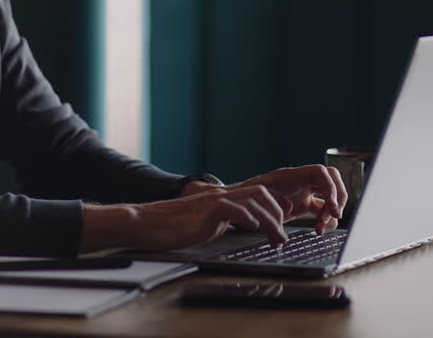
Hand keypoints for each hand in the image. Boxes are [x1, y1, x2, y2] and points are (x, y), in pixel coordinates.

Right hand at [80, 184, 289, 252]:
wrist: (146, 224)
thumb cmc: (172, 228)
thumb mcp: (205, 224)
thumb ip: (222, 222)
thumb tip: (240, 229)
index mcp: (221, 198)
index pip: (256, 193)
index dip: (275, 204)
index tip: (286, 220)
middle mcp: (220, 196)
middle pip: (260, 194)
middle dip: (277, 213)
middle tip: (281, 236)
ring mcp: (213, 202)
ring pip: (252, 202)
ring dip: (269, 221)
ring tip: (275, 239)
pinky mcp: (205, 212)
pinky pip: (232, 209)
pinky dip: (247, 218)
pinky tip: (253, 229)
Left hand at [234, 164, 346, 234]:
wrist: (238, 203)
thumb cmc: (245, 198)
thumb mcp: (257, 199)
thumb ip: (271, 201)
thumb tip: (288, 209)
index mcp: (292, 176)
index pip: (321, 172)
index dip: (331, 188)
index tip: (332, 207)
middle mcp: (301, 181)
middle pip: (333, 180)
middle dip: (339, 198)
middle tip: (335, 215)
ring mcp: (304, 191)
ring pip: (331, 194)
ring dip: (332, 210)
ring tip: (322, 227)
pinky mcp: (303, 204)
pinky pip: (322, 208)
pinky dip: (325, 218)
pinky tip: (318, 230)